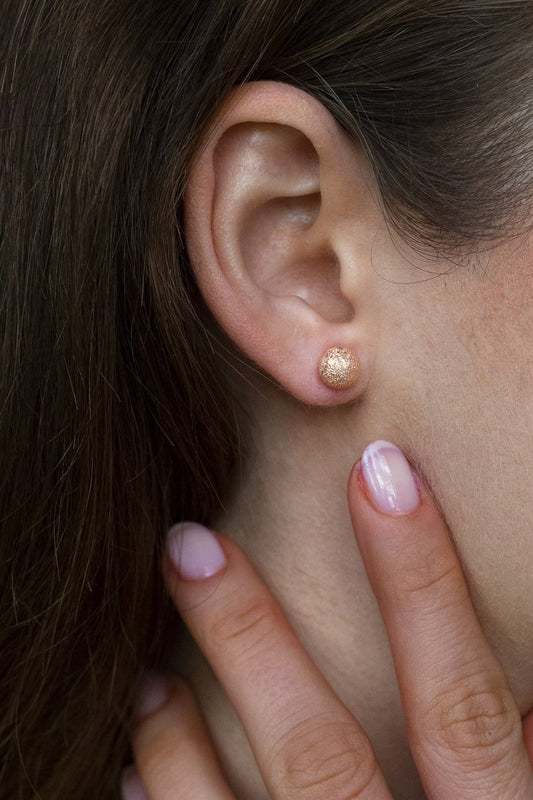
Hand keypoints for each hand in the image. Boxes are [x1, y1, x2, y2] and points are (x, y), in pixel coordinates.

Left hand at [124, 441, 532, 798]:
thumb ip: (514, 753)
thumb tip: (500, 675)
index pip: (464, 701)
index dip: (424, 579)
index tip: (379, 471)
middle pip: (321, 758)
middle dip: (252, 639)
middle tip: (187, 543)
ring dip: (179, 744)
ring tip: (141, 670)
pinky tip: (137, 775)